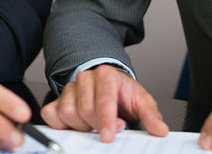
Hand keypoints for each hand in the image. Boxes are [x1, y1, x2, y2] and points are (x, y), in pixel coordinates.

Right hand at [40, 64, 168, 141]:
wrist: (109, 86)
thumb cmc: (123, 94)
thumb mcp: (141, 102)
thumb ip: (151, 116)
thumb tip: (160, 130)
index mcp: (107, 75)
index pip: (103, 99)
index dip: (105, 120)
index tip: (108, 136)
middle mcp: (86, 78)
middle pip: (85, 109)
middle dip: (96, 124)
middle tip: (108, 128)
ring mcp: (70, 88)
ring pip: (68, 113)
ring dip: (82, 126)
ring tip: (94, 124)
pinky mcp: (57, 99)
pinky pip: (51, 114)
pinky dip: (62, 125)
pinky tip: (76, 126)